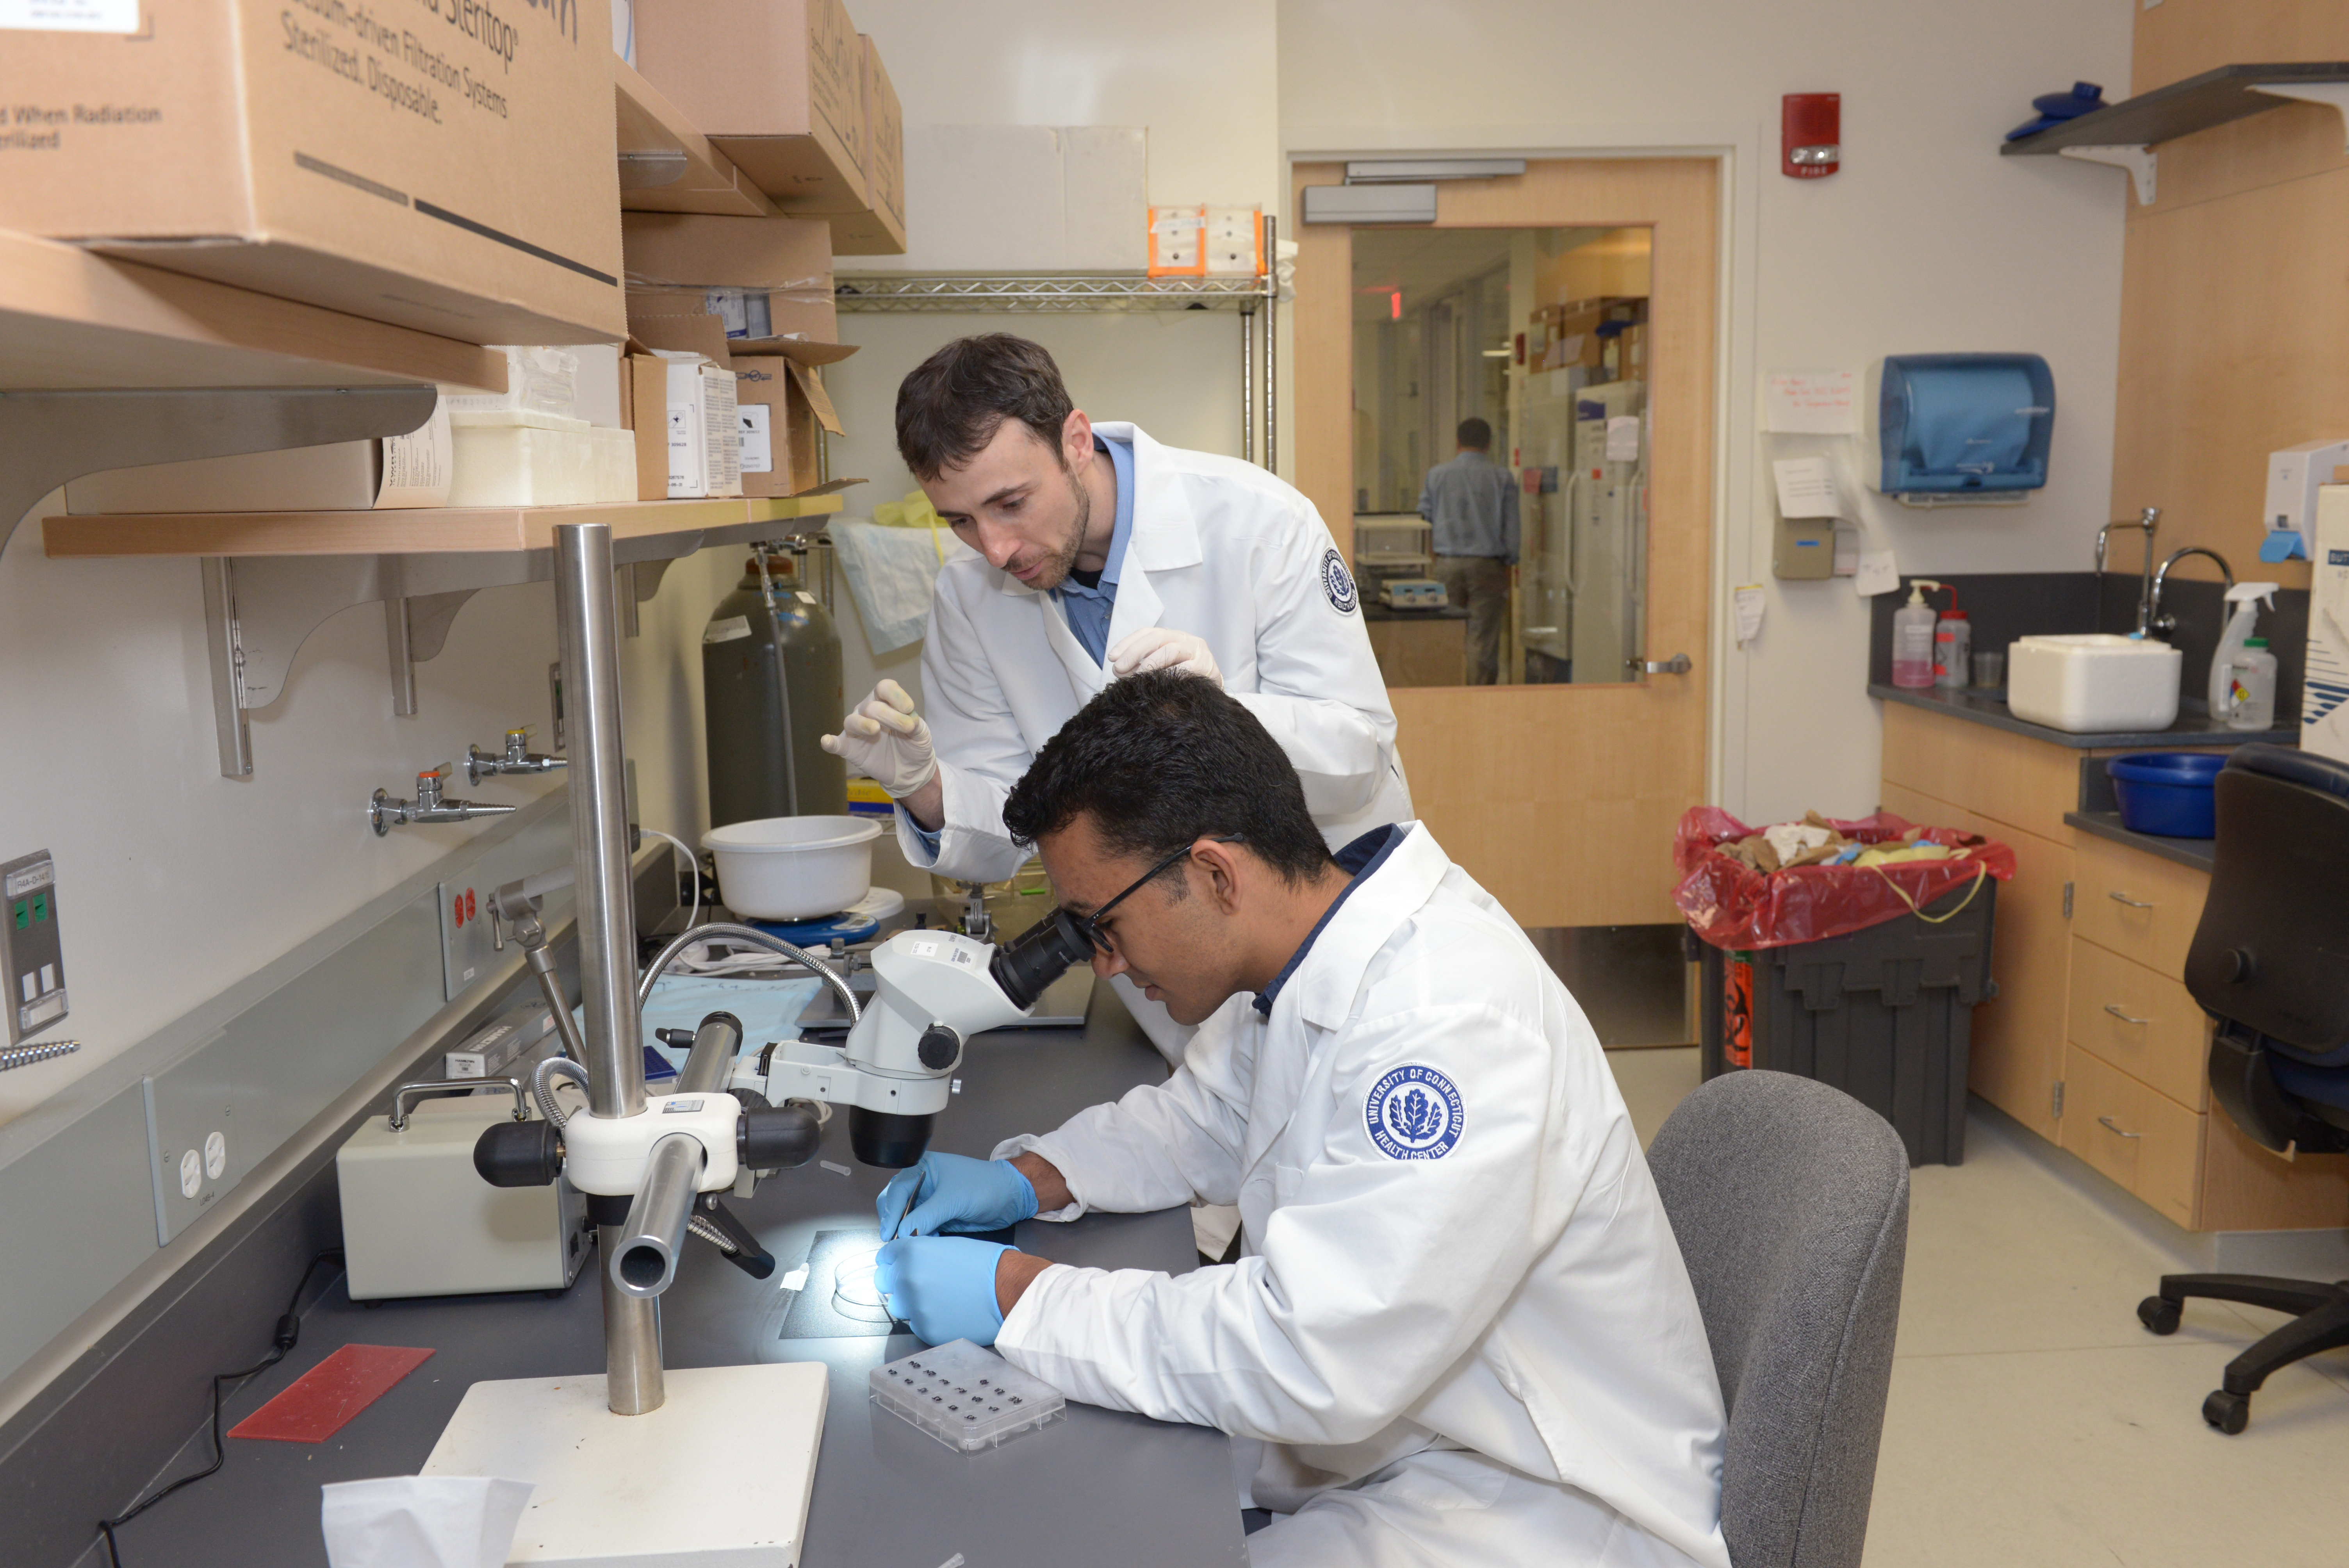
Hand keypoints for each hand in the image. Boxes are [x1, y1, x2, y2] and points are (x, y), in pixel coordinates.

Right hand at [819, 679, 937, 797]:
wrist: (910, 770)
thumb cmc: (913, 744)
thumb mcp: (920, 733)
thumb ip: (915, 724)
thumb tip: (908, 720)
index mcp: (885, 701)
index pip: (884, 688)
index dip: (896, 695)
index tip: (909, 708)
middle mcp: (867, 711)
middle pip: (872, 706)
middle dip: (890, 716)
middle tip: (907, 728)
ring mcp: (857, 730)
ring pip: (853, 721)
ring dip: (864, 724)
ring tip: (875, 730)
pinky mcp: (850, 749)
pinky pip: (837, 744)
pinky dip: (830, 742)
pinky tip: (827, 741)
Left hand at [876, 1236, 1011, 1346]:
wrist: (1010, 1290)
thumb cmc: (986, 1264)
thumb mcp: (948, 1246)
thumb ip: (920, 1254)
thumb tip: (906, 1262)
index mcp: (912, 1253)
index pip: (885, 1256)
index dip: (893, 1260)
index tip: (898, 1264)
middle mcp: (907, 1279)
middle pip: (884, 1282)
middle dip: (897, 1281)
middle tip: (919, 1283)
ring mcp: (915, 1307)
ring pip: (898, 1306)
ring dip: (911, 1303)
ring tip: (938, 1299)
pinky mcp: (926, 1330)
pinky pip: (916, 1324)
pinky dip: (927, 1320)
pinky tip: (948, 1312)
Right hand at [877, 1152, 1038, 1238]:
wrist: (1010, 1198)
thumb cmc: (985, 1186)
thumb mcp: (952, 1199)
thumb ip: (925, 1216)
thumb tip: (903, 1232)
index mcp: (923, 1167)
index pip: (897, 1190)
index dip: (891, 1212)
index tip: (888, 1232)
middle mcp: (923, 1183)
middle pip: (897, 1203)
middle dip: (895, 1221)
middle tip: (895, 1240)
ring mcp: (930, 1200)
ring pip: (907, 1218)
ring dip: (907, 1231)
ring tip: (911, 1243)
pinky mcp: (938, 1216)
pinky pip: (921, 1228)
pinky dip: (920, 1236)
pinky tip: (925, 1242)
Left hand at [1108, 628, 1221, 686]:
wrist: (1214, 686)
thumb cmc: (1184, 676)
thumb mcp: (1163, 666)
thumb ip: (1143, 664)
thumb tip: (1117, 671)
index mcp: (1171, 636)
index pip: (1146, 633)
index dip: (1127, 643)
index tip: (1111, 657)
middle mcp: (1184, 638)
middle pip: (1156, 638)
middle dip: (1134, 652)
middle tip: (1118, 668)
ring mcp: (1196, 650)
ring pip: (1170, 650)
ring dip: (1149, 663)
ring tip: (1136, 676)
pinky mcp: (1205, 666)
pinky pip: (1185, 668)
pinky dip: (1168, 675)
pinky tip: (1156, 683)